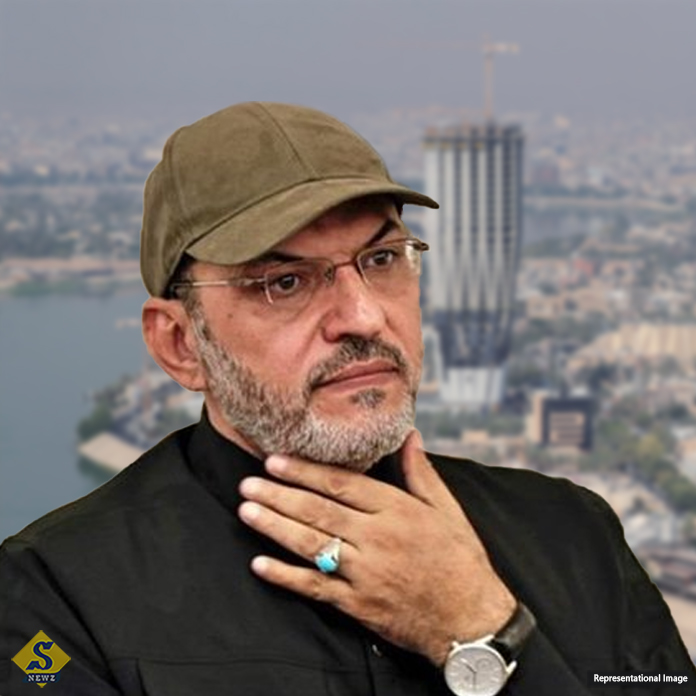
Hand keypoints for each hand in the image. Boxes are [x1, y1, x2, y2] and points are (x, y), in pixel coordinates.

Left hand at [238, 430, 515, 665]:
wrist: (472, 620)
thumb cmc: (460, 560)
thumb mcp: (448, 510)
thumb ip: (421, 472)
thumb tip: (409, 434)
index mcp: (397, 510)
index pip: (342, 484)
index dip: (305, 471)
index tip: (276, 460)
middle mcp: (377, 538)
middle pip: (319, 512)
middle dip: (280, 495)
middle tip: (248, 483)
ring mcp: (365, 573)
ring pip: (312, 545)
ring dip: (275, 527)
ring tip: (247, 511)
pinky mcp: (359, 604)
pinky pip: (316, 588)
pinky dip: (286, 576)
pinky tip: (260, 564)